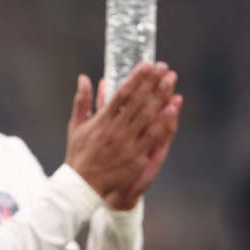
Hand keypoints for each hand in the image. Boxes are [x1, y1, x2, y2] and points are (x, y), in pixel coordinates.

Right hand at [64, 61, 179, 200]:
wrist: (82, 184)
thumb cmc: (79, 154)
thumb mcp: (76, 125)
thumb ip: (82, 100)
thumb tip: (84, 78)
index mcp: (101, 120)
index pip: (121, 94)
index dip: (135, 78)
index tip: (146, 65)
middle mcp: (115, 128)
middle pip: (137, 100)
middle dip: (151, 81)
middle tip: (162, 67)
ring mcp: (127, 142)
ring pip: (147, 114)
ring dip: (159, 96)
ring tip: (169, 81)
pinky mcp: (136, 155)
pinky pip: (152, 135)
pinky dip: (163, 121)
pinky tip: (172, 108)